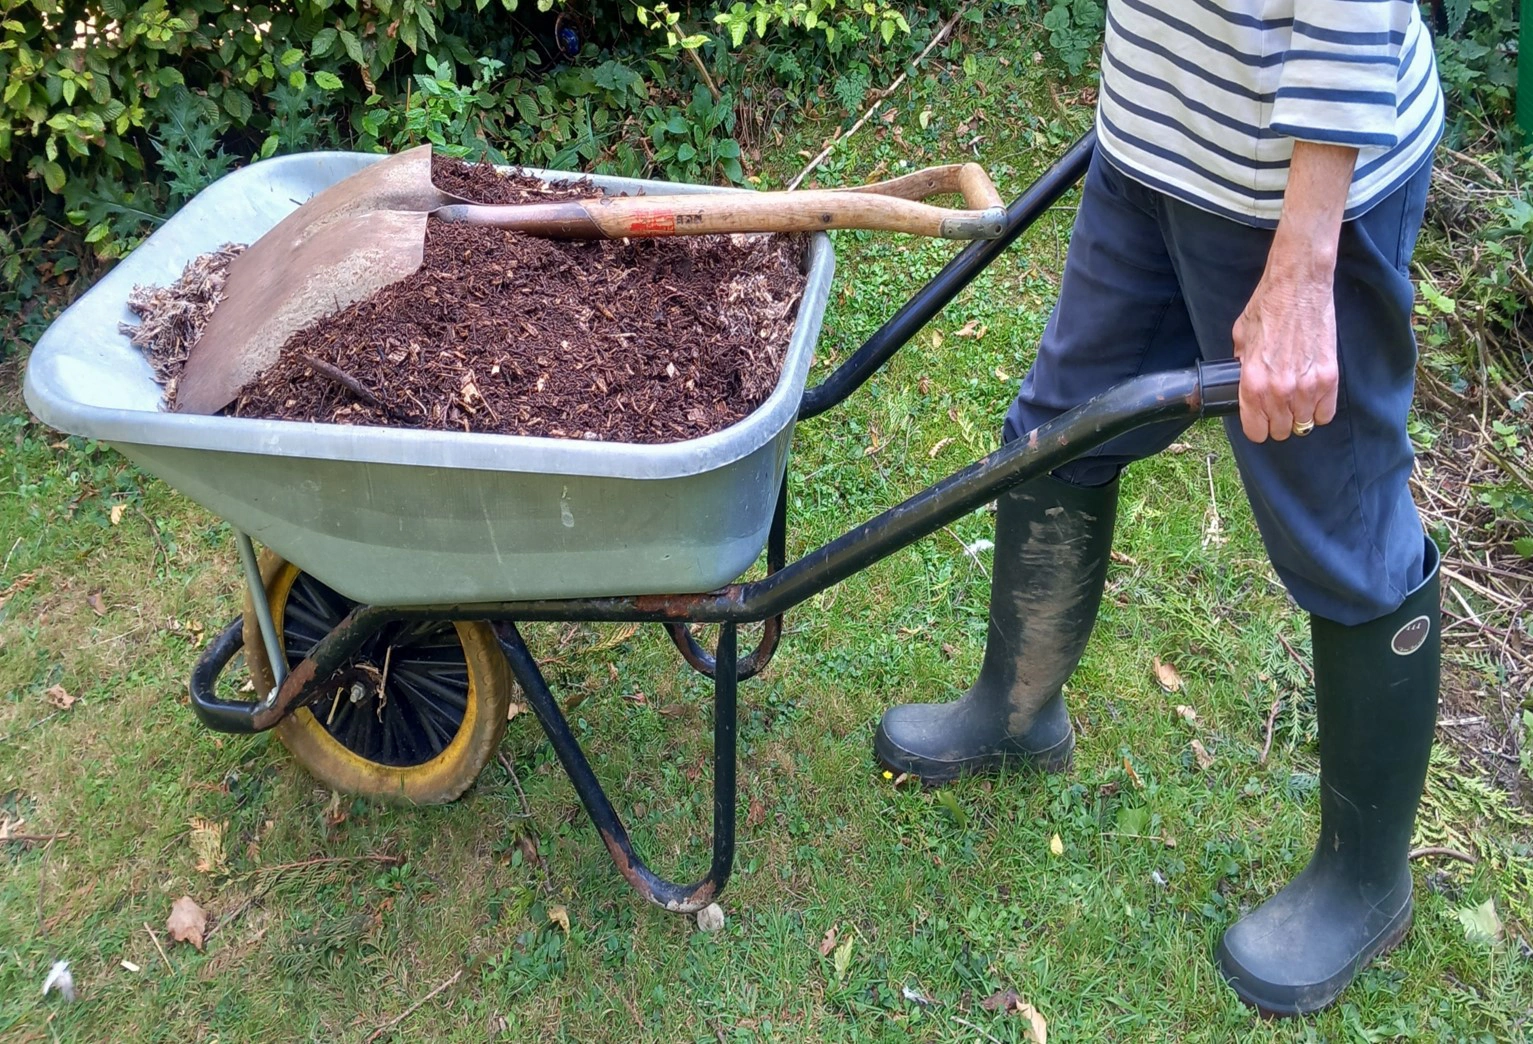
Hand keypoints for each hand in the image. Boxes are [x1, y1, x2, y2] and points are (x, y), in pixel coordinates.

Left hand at [1231, 265, 1337, 442]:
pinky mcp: (1330, 377)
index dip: (1257, 428)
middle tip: (1278, 409)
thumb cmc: (1268, 308)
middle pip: (1281, 431)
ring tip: (1296, 401)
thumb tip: (1242, 381)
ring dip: (1299, 416)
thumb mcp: (1240, 339)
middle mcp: (1280, 390)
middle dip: (1277, 423)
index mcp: (1253, 383)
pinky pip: (1326, 414)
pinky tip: (1313, 399)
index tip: (1259, 421)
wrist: (1299, 287)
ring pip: (1304, 425)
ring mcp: (1307, 386)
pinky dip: (1319, 410)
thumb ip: (1241, 366)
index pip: (1256, 431)